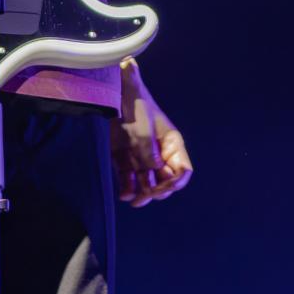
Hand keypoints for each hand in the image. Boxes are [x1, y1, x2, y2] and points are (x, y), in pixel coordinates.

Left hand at [111, 62, 192, 207]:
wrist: (111, 94)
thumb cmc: (134, 106)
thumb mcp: (143, 129)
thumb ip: (149, 152)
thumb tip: (155, 172)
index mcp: (171, 144)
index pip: (182, 170)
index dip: (176, 182)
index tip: (162, 189)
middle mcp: (159, 154)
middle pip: (165, 181)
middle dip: (157, 191)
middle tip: (145, 194)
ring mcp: (141, 158)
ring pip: (147, 184)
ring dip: (143, 194)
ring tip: (134, 199)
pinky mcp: (124, 159)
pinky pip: (129, 180)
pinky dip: (128, 189)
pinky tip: (124, 194)